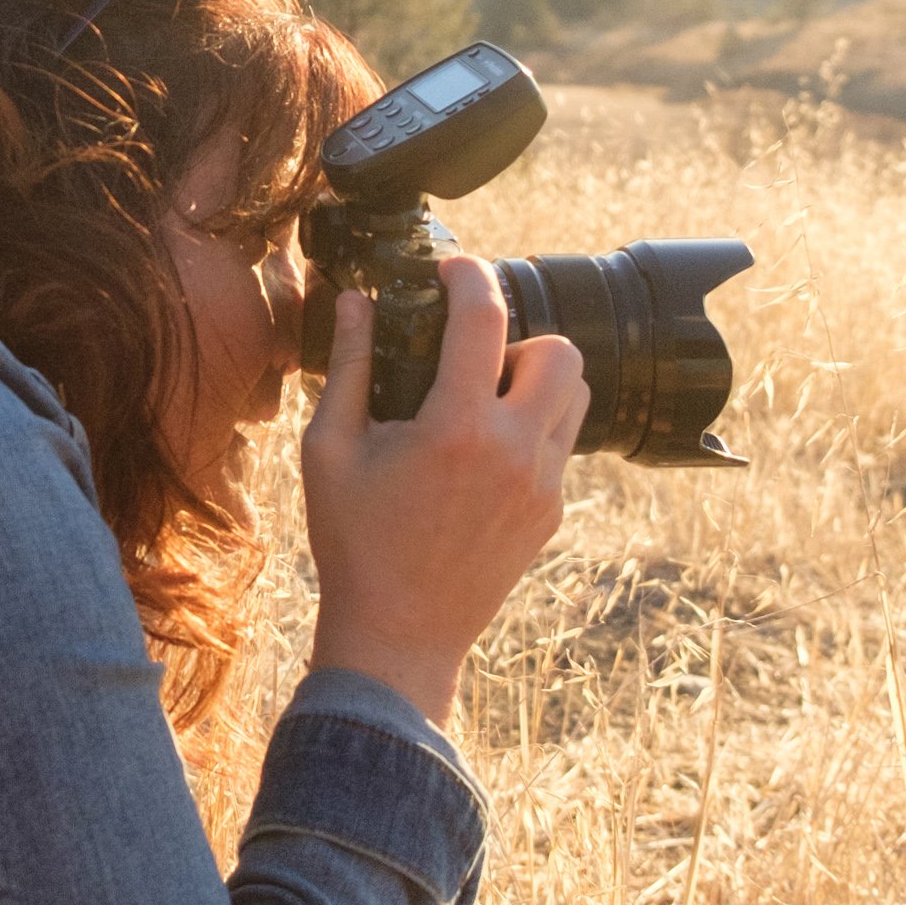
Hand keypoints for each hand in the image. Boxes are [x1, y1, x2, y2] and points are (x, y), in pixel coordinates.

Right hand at [298, 257, 587, 726]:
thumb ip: (349, 366)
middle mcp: (514, 451)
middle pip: (561, 350)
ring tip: (483, 397)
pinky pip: (561, 443)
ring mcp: (542, 485)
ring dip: (537, 378)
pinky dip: (532, 425)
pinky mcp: (551, 512)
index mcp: (456, 428)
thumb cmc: (353, 543)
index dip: (469, 275)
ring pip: (576, 395)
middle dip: (520, 333)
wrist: (398, 636)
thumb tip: (359, 300)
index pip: (484, 319)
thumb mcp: (330, 449)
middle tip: (474, 352)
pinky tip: (482, 448)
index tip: (451, 268)